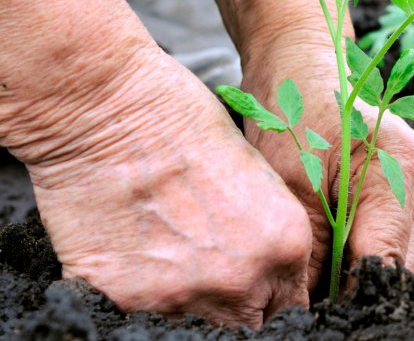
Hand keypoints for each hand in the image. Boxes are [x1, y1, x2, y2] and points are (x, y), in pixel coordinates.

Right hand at [23, 46, 312, 328]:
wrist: (107, 108)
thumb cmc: (183, 120)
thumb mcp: (256, 174)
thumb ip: (268, 233)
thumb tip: (267, 269)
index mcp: (285, 244)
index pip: (290, 305)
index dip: (271, 296)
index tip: (256, 288)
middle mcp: (242, 279)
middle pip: (248, 323)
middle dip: (236, 303)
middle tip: (210, 269)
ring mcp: (184, 295)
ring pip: (196, 323)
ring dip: (187, 297)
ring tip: (166, 250)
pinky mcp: (126, 299)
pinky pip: (141, 315)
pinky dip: (138, 292)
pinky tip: (132, 250)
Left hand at [241, 32, 413, 291]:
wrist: (301, 65)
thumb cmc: (293, 113)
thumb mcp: (291, 187)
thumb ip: (311, 254)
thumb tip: (311, 310)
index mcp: (404, 174)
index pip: (386, 265)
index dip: (351, 299)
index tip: (317, 315)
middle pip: (401, 269)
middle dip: (358, 290)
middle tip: (313, 301)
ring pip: (401, 260)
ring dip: (363, 274)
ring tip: (320, 280)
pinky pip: (396, 241)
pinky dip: (366, 254)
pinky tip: (335, 255)